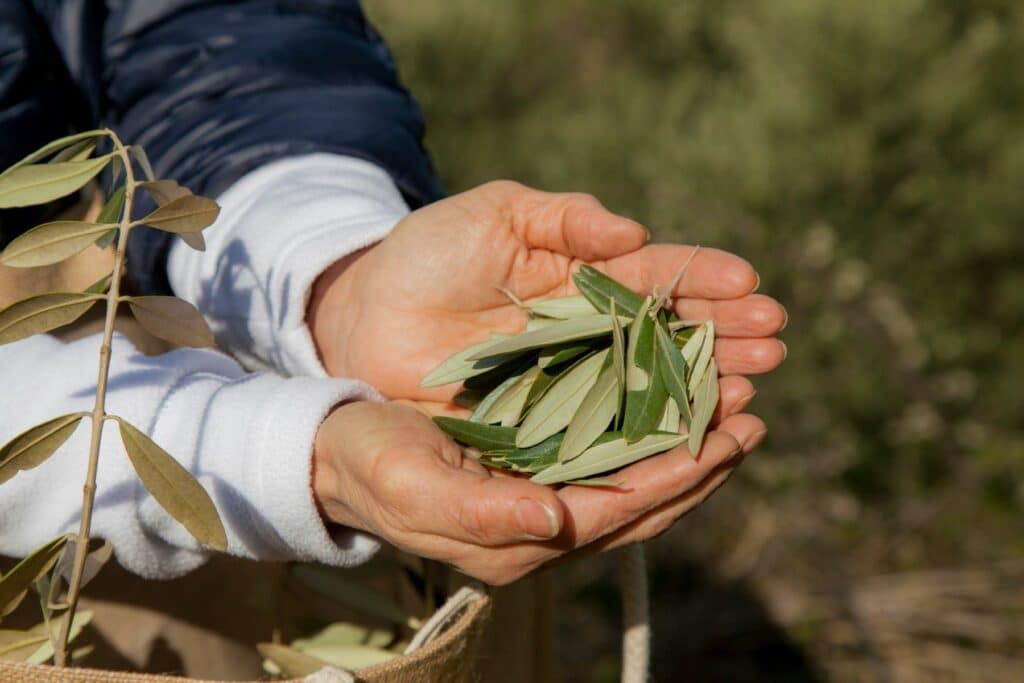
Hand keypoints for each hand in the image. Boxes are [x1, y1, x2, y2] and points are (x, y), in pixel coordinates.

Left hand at [308, 181, 785, 402]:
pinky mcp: (545, 424)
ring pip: (650, 386)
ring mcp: (571, 380)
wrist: (369, 316)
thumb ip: (563, 217)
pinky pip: (604, 431)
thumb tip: (632, 232)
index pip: (657, 276)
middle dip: (724, 338)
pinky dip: (649, 434)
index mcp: (586, 275)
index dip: (703, 280)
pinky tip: (691, 435)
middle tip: (775, 346)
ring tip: (751, 391)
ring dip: (703, 389)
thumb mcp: (495, 215)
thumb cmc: (430, 253)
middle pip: (670, 335)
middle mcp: (591, 330)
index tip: (749, 286)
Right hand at [312, 399, 765, 585]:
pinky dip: (650, 431)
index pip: (618, 514)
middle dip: (701, 463)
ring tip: (733, 405)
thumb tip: (556, 522)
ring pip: (635, 480)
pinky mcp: (540, 469)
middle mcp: (545, 526)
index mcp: (520, 538)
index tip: (727, 439)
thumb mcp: (415, 488)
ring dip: (687, 446)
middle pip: (643, 502)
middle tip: (751, 417)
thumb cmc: (373, 466)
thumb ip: (483, 514)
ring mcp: (546, 499)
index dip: (676, 480)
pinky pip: (611, 456)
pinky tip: (675, 402)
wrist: (341, 452)